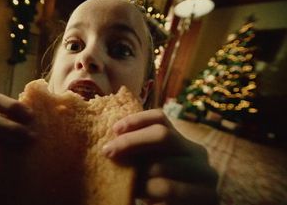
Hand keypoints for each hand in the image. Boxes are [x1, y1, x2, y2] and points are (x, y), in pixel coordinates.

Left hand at [103, 109, 217, 204]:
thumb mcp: (148, 169)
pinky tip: (141, 197)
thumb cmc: (159, 193)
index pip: (160, 118)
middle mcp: (197, 153)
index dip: (136, 120)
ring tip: (125, 184)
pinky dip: (149, 192)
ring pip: (161, 165)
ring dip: (136, 174)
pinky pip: (168, 189)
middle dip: (130, 141)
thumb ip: (138, 155)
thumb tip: (111, 144)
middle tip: (108, 152)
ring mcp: (205, 174)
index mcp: (182, 142)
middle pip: (162, 134)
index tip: (114, 129)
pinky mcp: (207, 196)